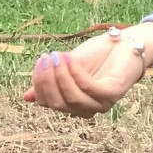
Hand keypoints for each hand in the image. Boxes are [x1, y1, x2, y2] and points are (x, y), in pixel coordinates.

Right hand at [24, 23, 152, 117]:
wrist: (125, 43)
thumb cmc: (97, 55)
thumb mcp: (66, 67)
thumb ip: (50, 81)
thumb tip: (27, 98)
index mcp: (71, 104)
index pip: (47, 102)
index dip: (39, 83)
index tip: (39, 60)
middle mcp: (86, 109)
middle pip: (58, 104)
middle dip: (47, 81)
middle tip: (44, 58)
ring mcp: (101, 103)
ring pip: (73, 99)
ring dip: (61, 76)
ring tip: (56, 55)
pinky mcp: (114, 94)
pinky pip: (89, 88)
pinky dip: (76, 73)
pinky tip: (70, 58)